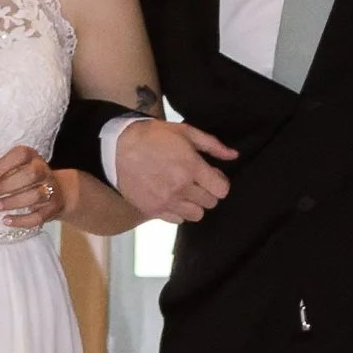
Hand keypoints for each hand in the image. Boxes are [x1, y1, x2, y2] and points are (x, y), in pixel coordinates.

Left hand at [0, 142, 64, 231]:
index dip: (2, 165)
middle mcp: (44, 171)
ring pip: (36, 195)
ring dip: (13, 202)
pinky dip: (21, 220)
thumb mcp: (15, 169)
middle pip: (31, 174)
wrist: (56, 192)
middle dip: (8, 184)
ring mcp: (51, 190)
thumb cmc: (26, 178)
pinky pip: (38, 217)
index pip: (21, 154)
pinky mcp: (51, 209)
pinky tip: (6, 220)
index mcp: (32, 157)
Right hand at [112, 116, 235, 224]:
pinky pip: (178, 220)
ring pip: (197, 215)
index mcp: (192, 167)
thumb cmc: (153, 136)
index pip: (222, 190)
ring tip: (184, 191)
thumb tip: (234, 155)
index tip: (211, 176)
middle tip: (196, 181)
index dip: (220, 182)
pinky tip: (171, 197)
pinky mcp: (153, 210)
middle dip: (207, 191)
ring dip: (195, 204)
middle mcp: (181, 188)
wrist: (118, 147)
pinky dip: (179, 211)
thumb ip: (212, 145)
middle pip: (211, 203)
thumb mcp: (185, 132)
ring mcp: (166, 201)